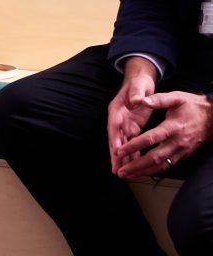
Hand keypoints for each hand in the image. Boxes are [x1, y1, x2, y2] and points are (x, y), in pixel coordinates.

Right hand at [107, 58, 157, 175]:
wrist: (141, 82)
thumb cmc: (139, 83)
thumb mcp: (139, 85)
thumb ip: (137, 93)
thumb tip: (136, 100)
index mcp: (117, 109)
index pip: (114, 126)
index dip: (114, 139)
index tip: (116, 151)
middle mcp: (118, 120)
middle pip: (116, 140)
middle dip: (115, 156)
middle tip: (116, 170)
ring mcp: (125, 125)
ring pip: (123, 145)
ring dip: (123, 159)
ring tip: (123, 173)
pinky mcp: (133, 128)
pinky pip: (133, 143)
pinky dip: (133, 154)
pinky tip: (136, 165)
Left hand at [116, 91, 211, 178]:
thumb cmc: (194, 106)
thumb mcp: (178, 97)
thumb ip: (159, 99)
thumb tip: (142, 100)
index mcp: (173, 127)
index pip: (151, 139)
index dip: (135, 145)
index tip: (120, 151)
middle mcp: (177, 142)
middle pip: (155, 157)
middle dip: (136, 166)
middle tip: (121, 171)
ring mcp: (181, 150)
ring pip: (161, 165)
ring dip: (144, 172)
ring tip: (128, 175)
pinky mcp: (184, 155)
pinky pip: (168, 165)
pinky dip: (154, 171)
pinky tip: (143, 172)